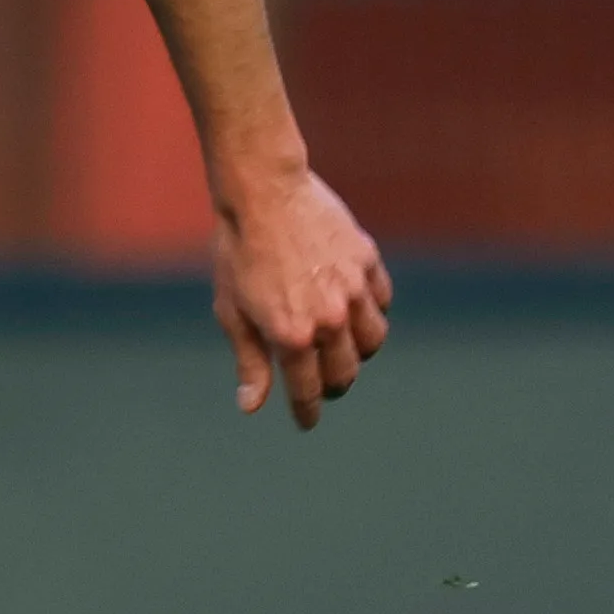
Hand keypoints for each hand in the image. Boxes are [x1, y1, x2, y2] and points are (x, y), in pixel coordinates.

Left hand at [215, 166, 391, 427]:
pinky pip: (382, 302)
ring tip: (340, 349)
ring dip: (357, 352)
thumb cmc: (237, 253)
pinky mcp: (368, 262)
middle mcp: (330, 318)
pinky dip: (372, 313)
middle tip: (322, 385)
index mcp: (293, 335)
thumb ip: (250, 361)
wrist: (263, 193)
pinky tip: (354, 311)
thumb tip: (252, 407)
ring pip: (372, 341)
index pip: (308, 390)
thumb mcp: (232, 312)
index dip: (307, 411)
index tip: (307, 421)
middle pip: (346, 372)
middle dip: (333, 385)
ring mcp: (354, 290)